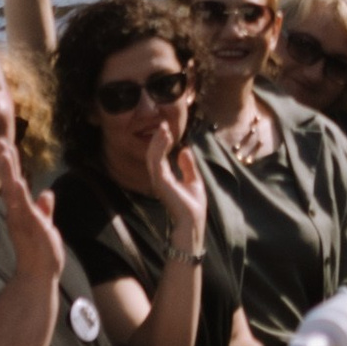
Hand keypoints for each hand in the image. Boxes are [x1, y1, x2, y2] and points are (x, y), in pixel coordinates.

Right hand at [0, 154, 67, 287]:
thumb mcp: (46, 227)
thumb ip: (45, 210)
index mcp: (22, 211)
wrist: (39, 278)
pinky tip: (16, 180)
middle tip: (1, 140)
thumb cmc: (42, 255)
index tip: (7, 146)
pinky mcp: (29, 226)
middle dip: (7, 161)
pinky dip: (19, 193)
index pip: (16, 183)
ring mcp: (22, 219)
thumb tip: (47, 194)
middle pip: (11, 182)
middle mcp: (18, 213)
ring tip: (5, 151)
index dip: (12, 165)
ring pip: (14, 189)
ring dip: (9, 170)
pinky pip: (22, 206)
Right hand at [147, 105, 209, 249]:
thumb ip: (188, 166)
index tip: (166, 129)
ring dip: (157, 141)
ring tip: (163, 128)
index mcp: (165, 179)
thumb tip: (184, 149)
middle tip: (162, 124)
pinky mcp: (161, 182)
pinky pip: (156, 162)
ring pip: (152, 156)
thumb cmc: (193, 206)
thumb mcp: (193, 180)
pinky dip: (159, 148)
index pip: (159, 157)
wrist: (193, 221)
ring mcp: (158, 181)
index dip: (161, 143)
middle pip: (153, 154)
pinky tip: (165, 138)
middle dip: (157, 139)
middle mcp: (159, 179)